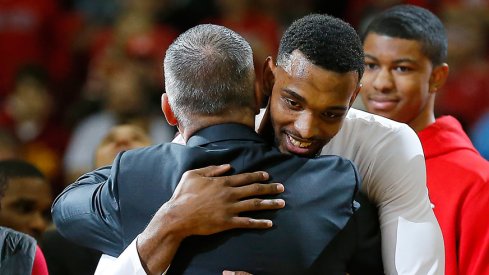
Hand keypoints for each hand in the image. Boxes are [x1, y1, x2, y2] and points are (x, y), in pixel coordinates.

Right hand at [137, 164, 283, 274]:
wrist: (178, 216)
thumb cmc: (183, 195)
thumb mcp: (193, 175)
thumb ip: (212, 169)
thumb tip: (227, 166)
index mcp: (222, 182)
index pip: (245, 178)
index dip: (258, 176)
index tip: (268, 176)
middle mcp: (229, 194)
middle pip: (254, 190)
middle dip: (270, 188)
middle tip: (282, 188)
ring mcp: (230, 209)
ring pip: (254, 205)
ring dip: (270, 204)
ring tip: (282, 203)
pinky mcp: (227, 222)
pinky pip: (247, 222)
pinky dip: (259, 223)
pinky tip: (269, 223)